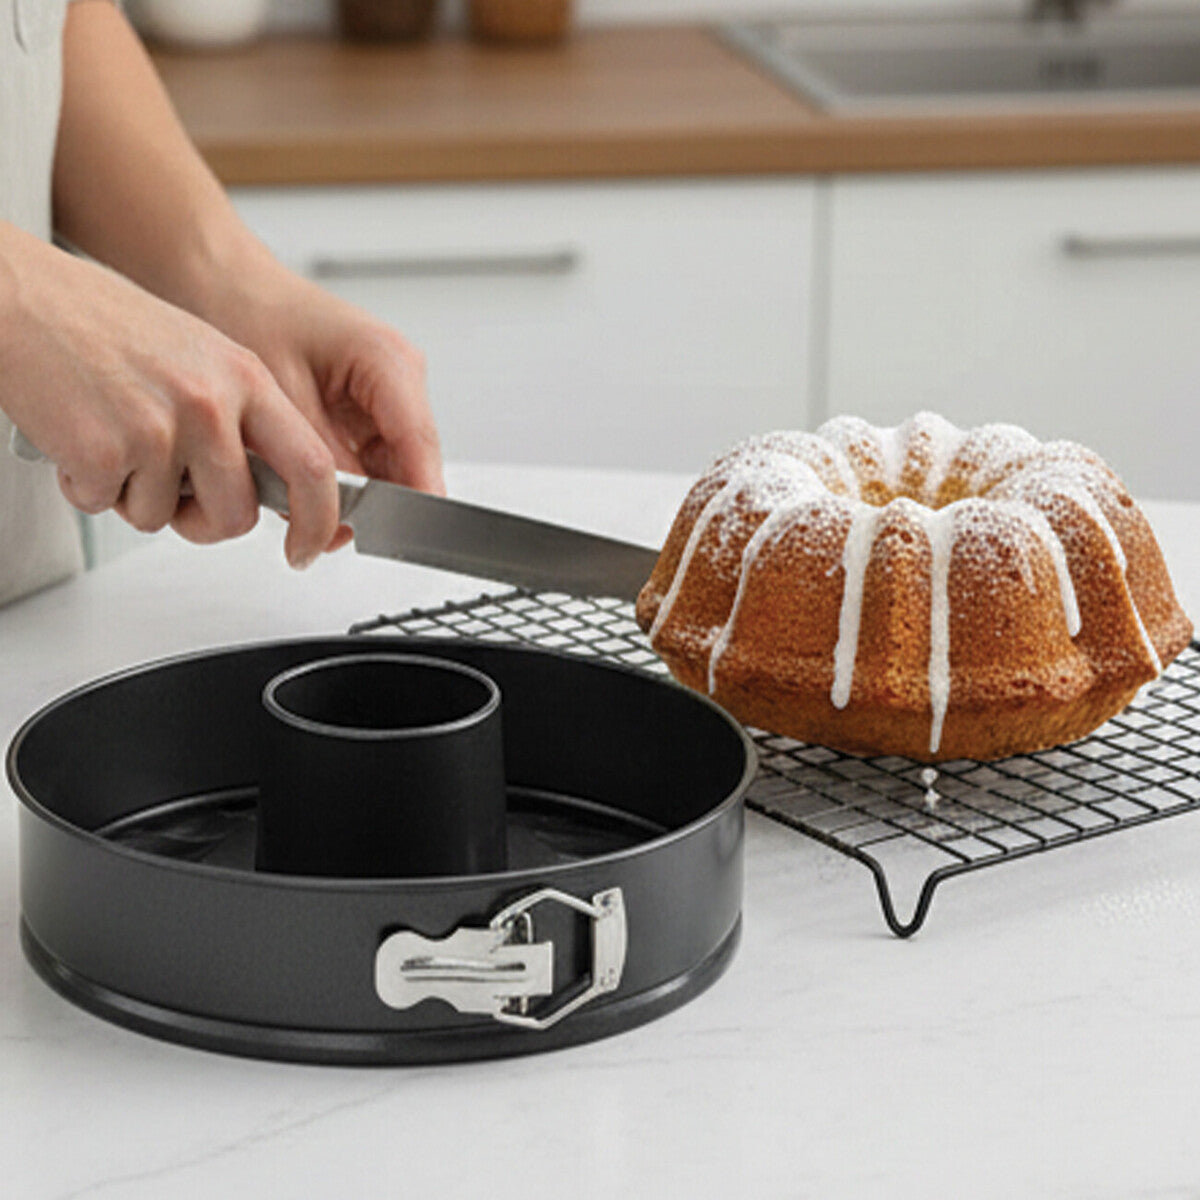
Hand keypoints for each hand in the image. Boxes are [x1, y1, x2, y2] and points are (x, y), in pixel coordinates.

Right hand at [0, 224, 339, 567]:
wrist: (21, 298)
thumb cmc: (102, 325)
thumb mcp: (201, 356)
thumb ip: (242, 417)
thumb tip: (271, 483)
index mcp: (245, 377)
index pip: (313, 464)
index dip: (318, 519)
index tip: (307, 547)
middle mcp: (211, 403)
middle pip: (238, 515)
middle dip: (204, 523)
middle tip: (174, 495)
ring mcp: (161, 429)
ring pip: (166, 518)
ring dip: (136, 497)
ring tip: (114, 437)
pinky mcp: (107, 452)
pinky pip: (109, 508)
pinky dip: (88, 486)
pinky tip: (79, 436)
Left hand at [189, 252, 445, 555]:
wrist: (219, 282)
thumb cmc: (245, 311)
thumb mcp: (279, 396)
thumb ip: (318, 461)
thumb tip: (339, 519)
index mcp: (390, 362)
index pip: (420, 448)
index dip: (412, 502)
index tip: (393, 542)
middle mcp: (398, 378)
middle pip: (410, 467)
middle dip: (369, 503)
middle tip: (315, 527)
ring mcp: (385, 395)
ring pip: (388, 472)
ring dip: (348, 492)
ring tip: (293, 491)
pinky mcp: (365, 410)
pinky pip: (365, 462)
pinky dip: (335, 479)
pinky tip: (297, 476)